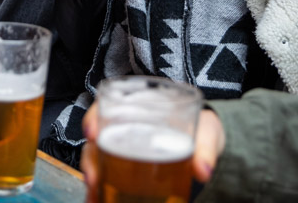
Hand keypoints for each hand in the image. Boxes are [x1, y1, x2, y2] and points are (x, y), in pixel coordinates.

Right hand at [79, 103, 224, 200]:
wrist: (205, 144)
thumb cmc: (201, 127)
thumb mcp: (207, 131)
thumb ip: (205, 147)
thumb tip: (203, 170)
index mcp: (140, 107)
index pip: (107, 105)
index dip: (93, 118)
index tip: (92, 134)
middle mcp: (124, 126)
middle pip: (97, 139)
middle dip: (91, 160)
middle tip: (94, 179)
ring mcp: (124, 148)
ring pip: (98, 161)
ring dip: (93, 180)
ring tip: (94, 199)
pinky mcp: (128, 171)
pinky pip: (108, 179)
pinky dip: (102, 192)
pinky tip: (99, 202)